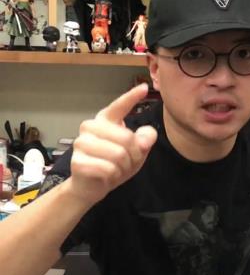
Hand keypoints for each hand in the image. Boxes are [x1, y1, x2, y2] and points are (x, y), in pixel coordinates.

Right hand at [69, 83, 156, 204]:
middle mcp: (91, 127)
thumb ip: (144, 141)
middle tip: (127, 163)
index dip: (132, 97)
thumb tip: (147, 137)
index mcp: (105, 120)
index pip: (119, 106)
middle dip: (134, 155)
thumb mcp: (135, 153)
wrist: (91, 186)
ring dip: (123, 168)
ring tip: (115, 169)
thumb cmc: (113, 164)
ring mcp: (81, 142)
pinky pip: (108, 169)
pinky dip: (113, 176)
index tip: (145, 88)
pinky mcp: (78, 161)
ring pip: (119, 155)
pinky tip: (106, 176)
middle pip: (127, 138)